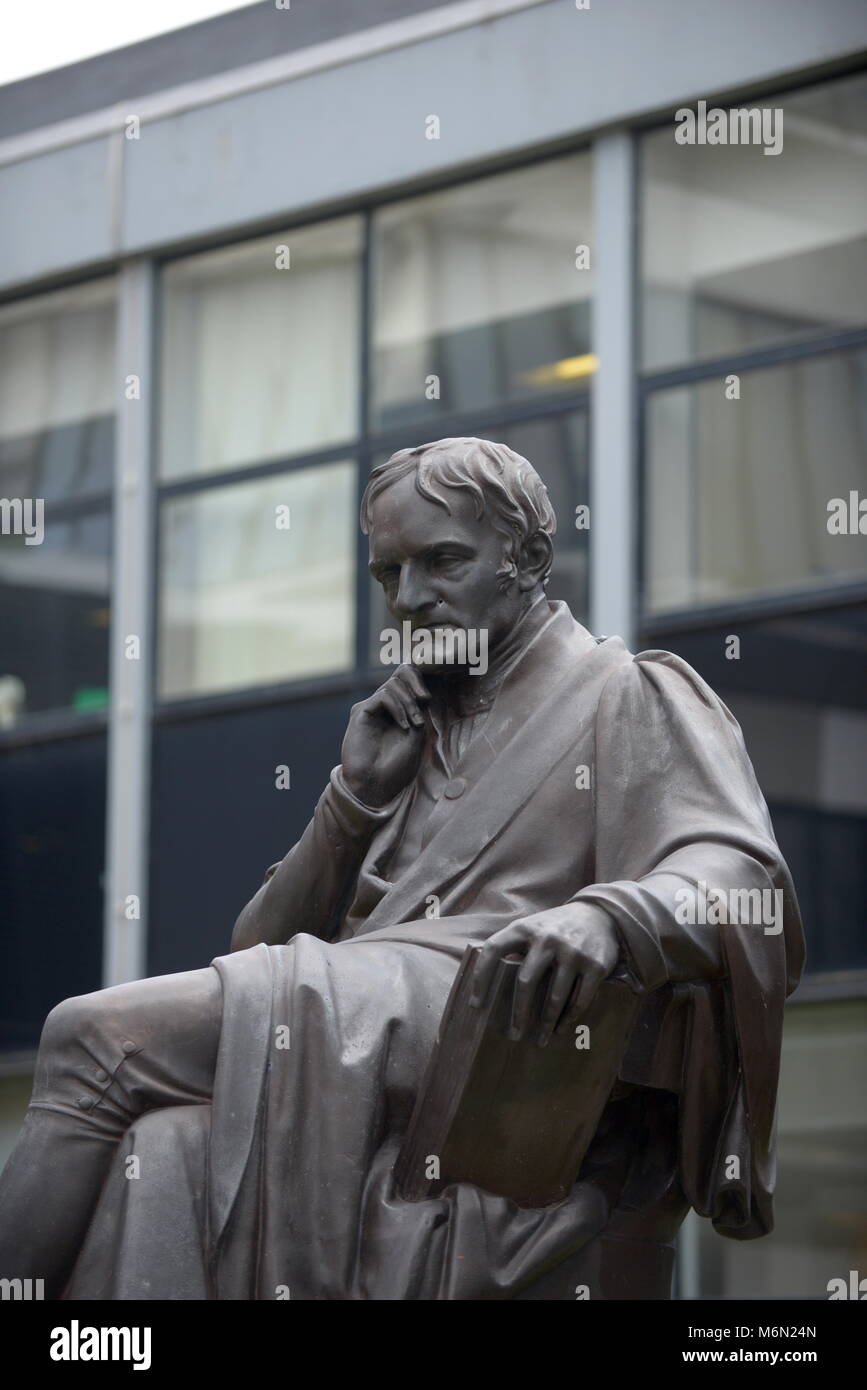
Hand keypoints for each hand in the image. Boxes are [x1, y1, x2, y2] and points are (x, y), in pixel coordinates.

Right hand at [340, 665, 430, 807]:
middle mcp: (384, 706)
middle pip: (400, 673)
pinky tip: (403, 726)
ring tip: (415, 724)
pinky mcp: (360, 712)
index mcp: (399, 710)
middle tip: (425, 700)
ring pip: (393, 685)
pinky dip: (397, 708)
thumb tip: (422, 692)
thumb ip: (417, 711)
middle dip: (416, 683)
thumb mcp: (417, 735)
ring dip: (409, 702)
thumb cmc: (396, 767)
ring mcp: (372, 708)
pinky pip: (383, 696)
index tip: (429, 698)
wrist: (375, 785)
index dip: (420, 679)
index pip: (408, 680)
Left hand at [469, 903, 620, 1046]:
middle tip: (513, 1035)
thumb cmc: (555, 927)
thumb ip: (514, 946)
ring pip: (555, 997)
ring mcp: (572, 952)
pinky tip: (560, 1028)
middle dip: (519, 1013)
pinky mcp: (595, 965)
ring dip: (546, 1023)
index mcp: (524, 928)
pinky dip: (568, 1018)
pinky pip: (579, 1000)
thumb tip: (489, 981)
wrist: (599, 914)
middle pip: (526, 981)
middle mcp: (547, 939)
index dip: (481, 977)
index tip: (476, 1005)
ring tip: (540, 1039)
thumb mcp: (532, 926)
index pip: (494, 949)